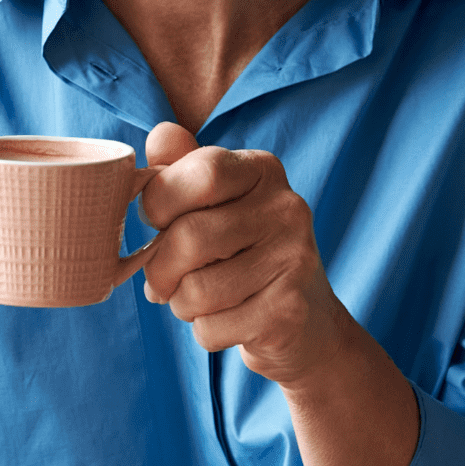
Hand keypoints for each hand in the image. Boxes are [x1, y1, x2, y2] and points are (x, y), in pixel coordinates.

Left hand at [134, 122, 363, 384]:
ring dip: (181, 304)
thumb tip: (160, 133)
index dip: (160, 202)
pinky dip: (205, 331)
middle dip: (160, 269)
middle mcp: (287, 209)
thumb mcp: (215, 203)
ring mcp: (294, 261)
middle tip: (164, 280)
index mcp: (263, 171)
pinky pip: (212, 328)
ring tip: (197, 300)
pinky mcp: (289, 312)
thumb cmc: (242, 252)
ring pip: (196, 291)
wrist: (306, 321)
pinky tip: (228, 320)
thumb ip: (183, 168)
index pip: (200, 173)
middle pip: (189, 237)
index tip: (158, 222)